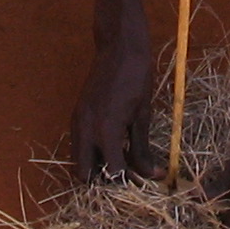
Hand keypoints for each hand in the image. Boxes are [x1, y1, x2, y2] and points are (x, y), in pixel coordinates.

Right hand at [71, 30, 159, 182]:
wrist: (119, 47)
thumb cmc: (136, 77)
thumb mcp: (143, 116)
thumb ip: (142, 148)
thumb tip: (153, 174)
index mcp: (105, 130)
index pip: (112, 172)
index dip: (128, 181)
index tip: (143, 181)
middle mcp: (85, 130)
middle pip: (84, 175)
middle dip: (104, 181)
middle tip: (127, 177)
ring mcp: (77, 122)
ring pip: (78, 161)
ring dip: (96, 168)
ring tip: (121, 162)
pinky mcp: (76, 116)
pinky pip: (79, 146)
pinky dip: (92, 154)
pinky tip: (112, 147)